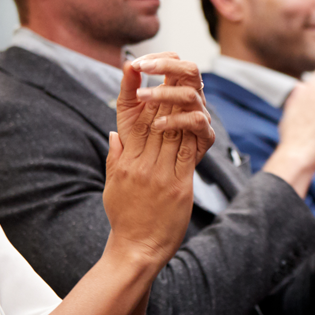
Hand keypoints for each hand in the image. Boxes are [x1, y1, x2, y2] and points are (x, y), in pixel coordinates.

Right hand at [103, 53, 213, 265]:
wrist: (136, 250)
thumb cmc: (125, 218)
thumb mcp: (114, 183)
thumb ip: (117, 155)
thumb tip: (116, 131)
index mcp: (125, 160)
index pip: (127, 118)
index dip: (130, 90)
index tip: (133, 66)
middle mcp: (140, 163)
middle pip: (152, 117)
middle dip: (161, 88)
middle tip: (169, 64)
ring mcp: (159, 173)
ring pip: (171, 129)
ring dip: (179, 102)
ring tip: (185, 80)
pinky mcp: (177, 185)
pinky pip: (187, 152)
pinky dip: (193, 131)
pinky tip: (200, 113)